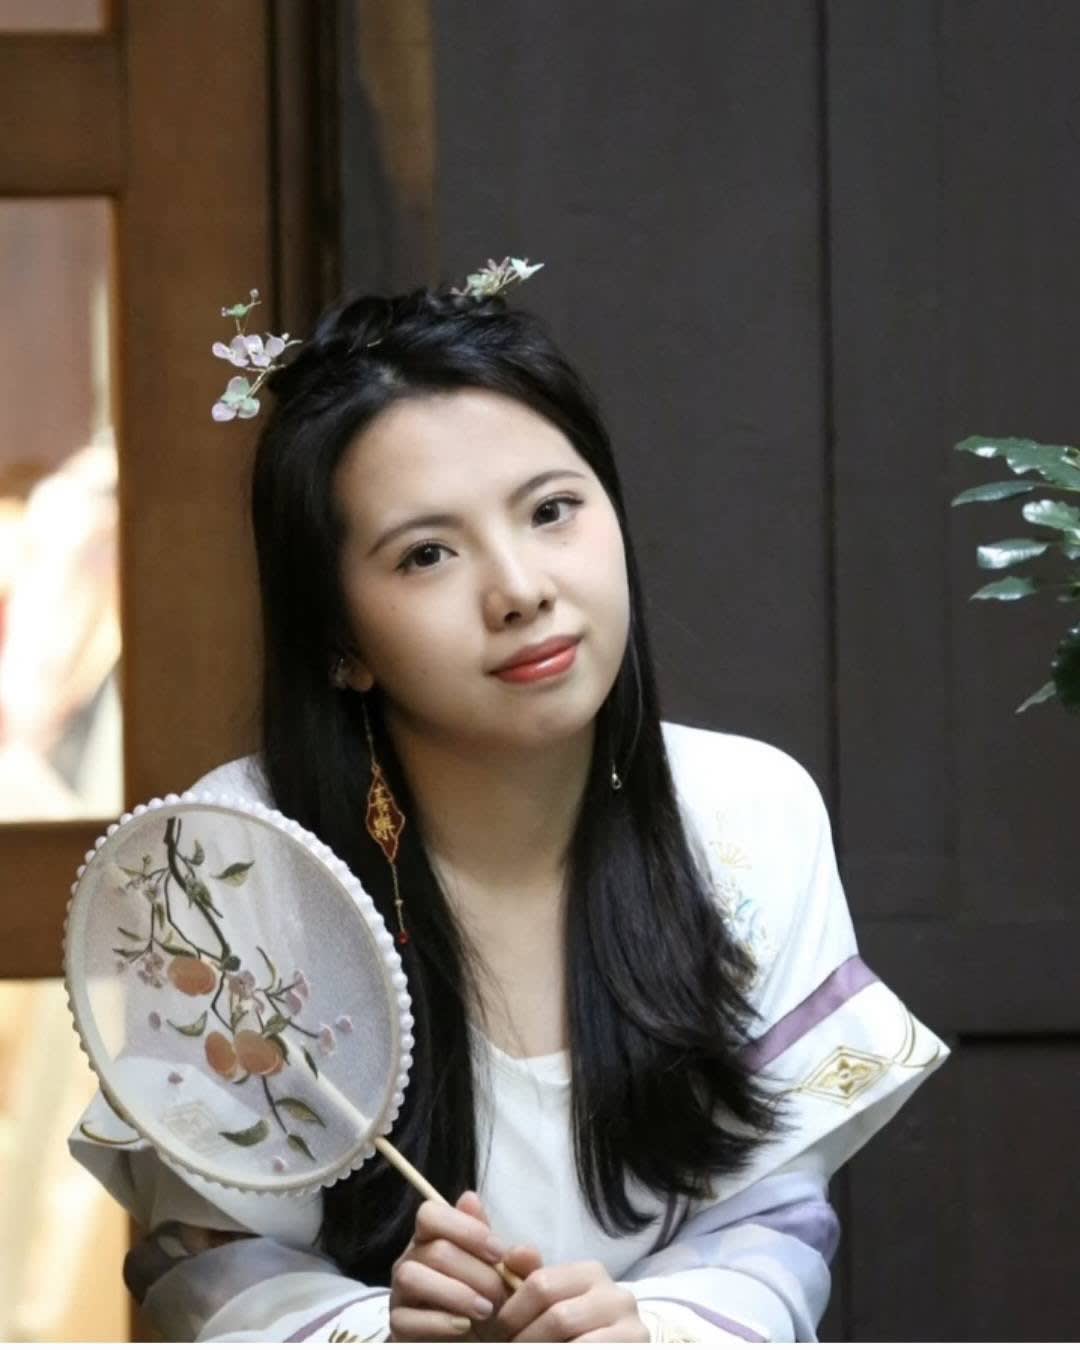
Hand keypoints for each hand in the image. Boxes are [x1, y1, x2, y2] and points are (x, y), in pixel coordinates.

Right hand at [388, 1191, 537, 1341]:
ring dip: (455, 1293)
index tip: (499, 1253)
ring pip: (411, 1277)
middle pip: (434, 1249)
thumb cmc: (486, 1297)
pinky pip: (407, 1318)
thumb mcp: (501, 1273)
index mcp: (432, 1238)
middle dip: (475, 1271)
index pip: (431, 1213)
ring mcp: (400, 1292)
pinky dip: (440, 1321)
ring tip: (485, 1310)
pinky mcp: (397, 1324)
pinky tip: (464, 1326)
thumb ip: (497, 1242)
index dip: (467, 1229)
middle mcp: (410, 1259)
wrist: (473, 1339)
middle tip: (500, 1292)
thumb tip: (475, 1201)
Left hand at [491, 1258, 647, 1341]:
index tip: (497, 1333)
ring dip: (539, 1349)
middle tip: (507, 1348)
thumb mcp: (531, 1301)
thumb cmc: (554, 1335)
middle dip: (524, 1340)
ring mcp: (631, 1325)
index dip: (510, 1315)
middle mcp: (616, 1293)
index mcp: (590, 1273)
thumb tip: (469, 1200)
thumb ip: (507, 1262)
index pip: (540, 1285)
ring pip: (571, 1339)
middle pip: (556, 1316)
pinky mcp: (637, 1347)